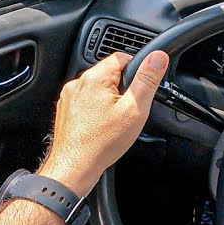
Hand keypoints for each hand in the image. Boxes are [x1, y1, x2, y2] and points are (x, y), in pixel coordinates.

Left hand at [39, 50, 168, 196]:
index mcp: (96, 77)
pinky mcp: (65, 111)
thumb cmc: (102, 143)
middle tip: (129, 109)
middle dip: (122, 88)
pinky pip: (85, 102)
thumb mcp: (134, 109)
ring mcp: (69, 97)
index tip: (140, 88)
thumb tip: (158, 57)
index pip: (121, 56)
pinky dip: (95, 111)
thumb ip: (147, 80)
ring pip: (97, 89)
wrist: (75, 167)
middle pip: (109, 73)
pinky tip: (102, 127)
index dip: (136, 70)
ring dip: (108, 99)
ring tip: (115, 121)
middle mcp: (78, 83)